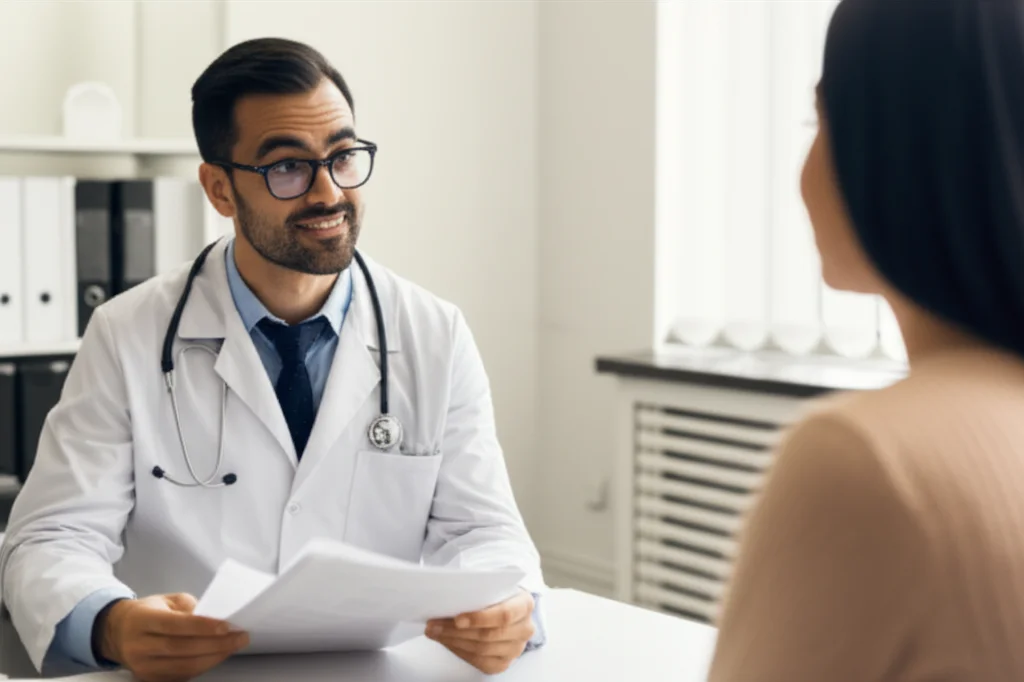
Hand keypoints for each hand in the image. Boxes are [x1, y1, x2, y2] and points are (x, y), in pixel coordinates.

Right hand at [98, 593, 248, 681]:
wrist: (118, 632)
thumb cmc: (149, 612)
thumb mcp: (167, 600)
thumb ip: (191, 608)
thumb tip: (217, 618)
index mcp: (142, 620)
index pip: (174, 625)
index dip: (203, 626)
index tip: (228, 625)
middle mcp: (139, 646)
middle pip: (182, 648)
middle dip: (216, 644)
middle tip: (240, 637)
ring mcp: (142, 666)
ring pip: (184, 667)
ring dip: (214, 657)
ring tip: (233, 646)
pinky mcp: (149, 679)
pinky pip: (181, 676)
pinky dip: (203, 666)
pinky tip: (217, 656)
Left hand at [425, 590, 534, 674]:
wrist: (506, 604)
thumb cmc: (496, 592)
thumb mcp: (492, 583)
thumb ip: (477, 587)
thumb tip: (449, 593)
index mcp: (525, 604)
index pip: (504, 614)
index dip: (480, 618)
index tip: (457, 618)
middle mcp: (525, 628)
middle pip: (489, 635)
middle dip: (457, 631)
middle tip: (434, 625)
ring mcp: (516, 648)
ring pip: (482, 650)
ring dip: (454, 642)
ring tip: (435, 632)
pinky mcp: (505, 662)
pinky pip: (480, 662)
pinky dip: (460, 652)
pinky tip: (448, 642)